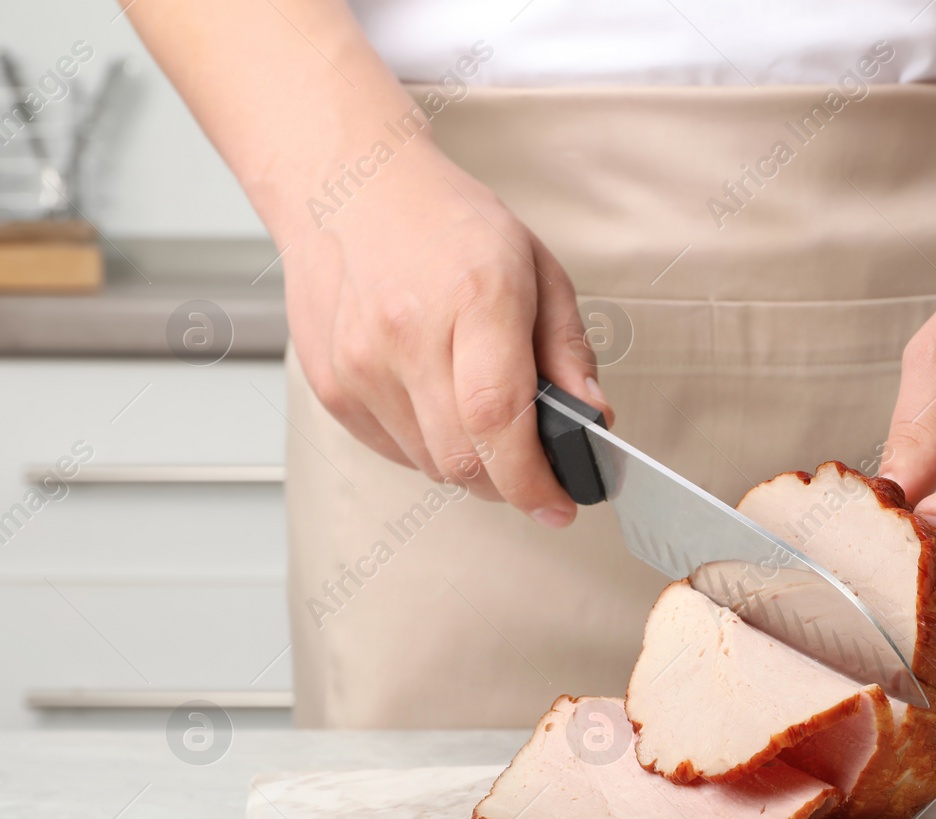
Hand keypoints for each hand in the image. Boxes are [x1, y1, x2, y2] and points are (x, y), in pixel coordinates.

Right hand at [283, 144, 611, 525]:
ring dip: (469, 465)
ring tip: (485, 421)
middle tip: (535, 472)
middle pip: (463, 459)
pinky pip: (394, 451)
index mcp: (473, 298)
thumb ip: (569, 352)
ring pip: (430, 464)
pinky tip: (438, 404)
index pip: (498, 419)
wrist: (352, 185)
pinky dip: (427, 448)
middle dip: (509, 484)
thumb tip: (595, 420)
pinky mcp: (330, 384)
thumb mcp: (537, 270)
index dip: (531, 479)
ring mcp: (359, 364)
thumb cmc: (448, 224)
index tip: (559, 505)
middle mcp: (406, 334)